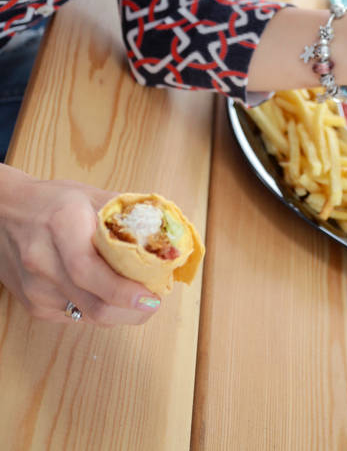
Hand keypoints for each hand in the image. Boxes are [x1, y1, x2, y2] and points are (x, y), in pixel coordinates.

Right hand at [0, 166, 160, 324]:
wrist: (4, 213)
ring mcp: (35, 288)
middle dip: (131, 311)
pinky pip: (75, 316)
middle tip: (154, 302)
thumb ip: (126, 213)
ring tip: (138, 298)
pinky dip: (98, 310)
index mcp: (62, 225)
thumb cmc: (53, 201)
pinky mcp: (33, 306)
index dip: (123, 290)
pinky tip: (108, 295)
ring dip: (118, 313)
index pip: (89, 269)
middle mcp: (43, 260)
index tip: (152, 296)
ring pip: (87, 316)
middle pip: (92, 303)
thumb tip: (166, 231)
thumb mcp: (90, 194)